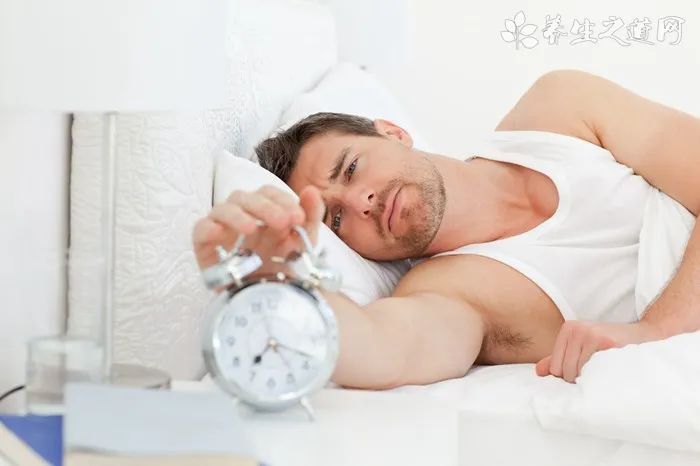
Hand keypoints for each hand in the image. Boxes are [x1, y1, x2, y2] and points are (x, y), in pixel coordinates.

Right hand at [192, 185, 324, 273]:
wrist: (271, 306)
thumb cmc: (283, 270)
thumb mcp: (303, 245)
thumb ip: (310, 218)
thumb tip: (311, 191)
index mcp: (264, 212)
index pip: (268, 193)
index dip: (282, 200)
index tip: (298, 217)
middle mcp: (242, 217)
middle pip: (245, 197)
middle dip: (265, 207)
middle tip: (282, 222)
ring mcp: (222, 231)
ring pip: (222, 209)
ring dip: (238, 214)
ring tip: (252, 229)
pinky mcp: (206, 249)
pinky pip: (199, 231)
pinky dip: (207, 227)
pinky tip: (219, 233)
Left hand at [535, 320, 660, 382]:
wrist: (645, 336)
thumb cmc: (610, 346)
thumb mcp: (582, 348)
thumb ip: (559, 358)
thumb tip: (538, 372)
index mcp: (568, 329)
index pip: (554, 367)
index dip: (568, 377)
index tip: (585, 372)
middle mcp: (576, 329)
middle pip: (564, 371)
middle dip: (580, 379)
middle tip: (597, 372)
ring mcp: (590, 334)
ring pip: (577, 373)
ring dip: (591, 379)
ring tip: (604, 369)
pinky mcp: (605, 341)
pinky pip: (592, 371)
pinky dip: (601, 376)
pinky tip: (610, 369)